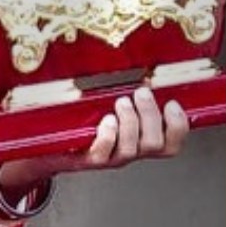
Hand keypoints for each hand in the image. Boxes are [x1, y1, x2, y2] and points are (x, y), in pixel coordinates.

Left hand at [0, 86, 189, 196]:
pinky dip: (108, 136)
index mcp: (138, 140)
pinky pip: (103, 153)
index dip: (178, 126)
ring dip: (131, 123)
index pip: (171, 143)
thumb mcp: (107, 105)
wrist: (46, 146)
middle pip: (156, 145)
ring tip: (121, 102)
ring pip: (132, 149)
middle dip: (151, 116)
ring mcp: (108, 158)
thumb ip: (125, 94)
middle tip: (140, 93)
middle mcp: (127, 152)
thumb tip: (142, 67)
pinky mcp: (86, 159)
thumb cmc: (80, 121)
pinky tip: (106, 121)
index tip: (172, 103)